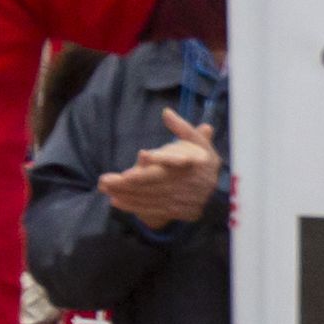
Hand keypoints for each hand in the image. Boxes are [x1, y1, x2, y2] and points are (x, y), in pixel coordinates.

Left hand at [98, 107, 220, 229]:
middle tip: (105, 180)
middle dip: (129, 182)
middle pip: (156, 182)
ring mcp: (183, 199)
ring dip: (126, 194)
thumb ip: (182, 128)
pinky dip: (134, 206)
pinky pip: (153, 209)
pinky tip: (116, 201)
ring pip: (151, 197)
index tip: (135, 163)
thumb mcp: (198, 141)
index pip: (173, 163)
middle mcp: (189, 182)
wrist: (218, 191)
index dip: (156, 163)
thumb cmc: (202, 160)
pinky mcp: (177, 211)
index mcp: (195, 163)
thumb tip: (166, 113)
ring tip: (106, 188)